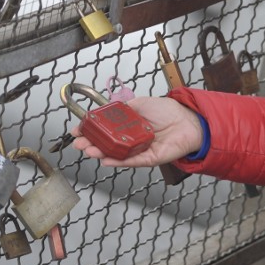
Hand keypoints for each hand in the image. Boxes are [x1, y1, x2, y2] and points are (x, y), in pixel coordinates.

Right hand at [70, 96, 202, 167]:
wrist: (187, 120)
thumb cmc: (167, 111)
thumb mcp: (139, 103)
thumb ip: (122, 109)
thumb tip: (104, 110)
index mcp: (126, 125)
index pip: (104, 130)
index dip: (90, 130)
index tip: (78, 130)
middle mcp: (130, 139)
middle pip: (106, 144)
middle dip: (90, 144)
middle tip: (79, 144)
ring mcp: (137, 150)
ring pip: (115, 154)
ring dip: (100, 153)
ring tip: (89, 150)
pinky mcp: (147, 159)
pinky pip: (131, 161)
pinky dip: (118, 161)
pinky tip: (106, 159)